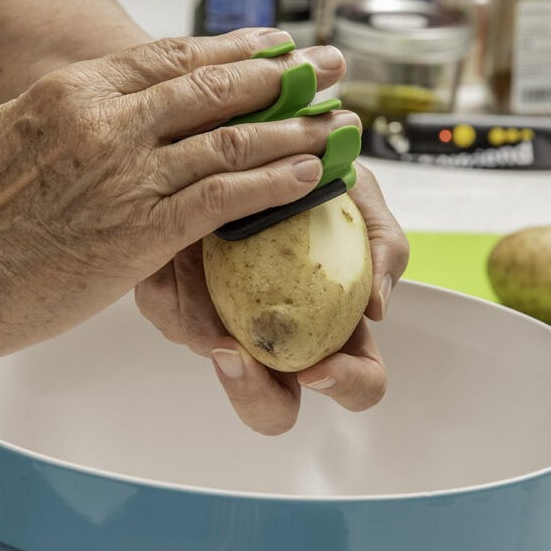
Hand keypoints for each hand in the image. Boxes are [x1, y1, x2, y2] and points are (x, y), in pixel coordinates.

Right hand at [0, 28, 348, 364]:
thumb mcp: (17, 131)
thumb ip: (76, 114)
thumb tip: (114, 107)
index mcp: (76, 91)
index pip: (172, 55)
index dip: (235, 47)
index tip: (276, 43)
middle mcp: (109, 122)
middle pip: (215, 86)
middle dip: (281, 76)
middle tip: (329, 67)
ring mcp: (128, 175)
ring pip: (231, 138)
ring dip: (294, 129)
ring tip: (336, 124)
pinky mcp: (142, 231)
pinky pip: (225, 197)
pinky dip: (273, 183)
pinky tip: (308, 177)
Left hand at [136, 164, 408, 436]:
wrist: (258, 140)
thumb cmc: (320, 177)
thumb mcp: (363, 198)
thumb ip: (383, 245)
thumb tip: (377, 306)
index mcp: (337, 326)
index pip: (360, 384)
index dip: (347, 386)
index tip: (323, 366)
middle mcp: (280, 338)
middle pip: (271, 410)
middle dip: (251, 395)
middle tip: (234, 354)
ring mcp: (228, 323)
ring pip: (208, 353)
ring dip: (201, 315)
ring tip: (199, 256)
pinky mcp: (178, 300)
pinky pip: (167, 313)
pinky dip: (170, 284)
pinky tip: (178, 247)